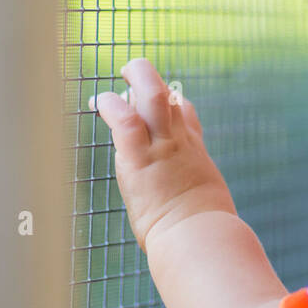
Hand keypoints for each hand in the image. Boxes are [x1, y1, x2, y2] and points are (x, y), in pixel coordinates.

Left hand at [89, 58, 237, 253]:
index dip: (172, 102)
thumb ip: (195, 201)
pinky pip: (126, 121)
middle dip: (151, 78)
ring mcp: (163, 148)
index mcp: (194, 154)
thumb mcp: (209, 207)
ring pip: (153, 96)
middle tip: (133, 70)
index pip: (185, 116)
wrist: (201, 238)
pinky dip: (111, 105)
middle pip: (170, 97)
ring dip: (137, 76)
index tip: (159, 99)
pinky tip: (99, 101)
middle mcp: (181, 143)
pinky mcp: (141, 160)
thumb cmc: (206, 235)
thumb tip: (199, 220)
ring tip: (122, 70)